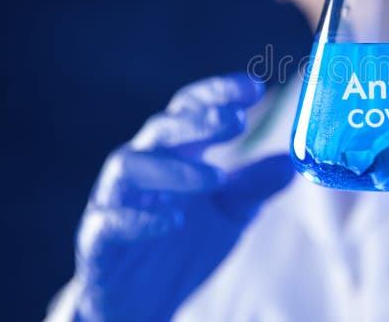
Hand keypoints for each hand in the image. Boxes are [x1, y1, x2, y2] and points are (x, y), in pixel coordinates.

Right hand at [73, 74, 292, 320]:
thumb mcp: (231, 213)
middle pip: (161, 128)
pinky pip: (108, 221)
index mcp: (174, 153)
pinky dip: (139, 218)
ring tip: (215, 177)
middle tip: (235, 121)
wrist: (144, 302)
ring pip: (129, 166)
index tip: (253, 87)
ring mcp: (114, 200)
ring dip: (173, 168)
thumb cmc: (184, 244)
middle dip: (197, 120)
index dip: (218, 93)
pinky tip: (172, 222)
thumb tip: (290, 161)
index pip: (191, 108)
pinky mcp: (98, 239)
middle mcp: (142, 167)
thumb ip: (255, 186)